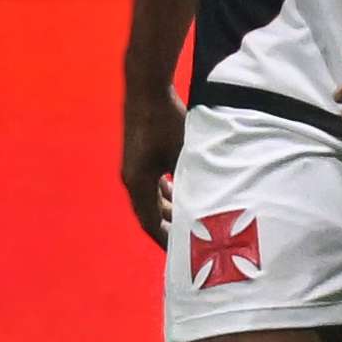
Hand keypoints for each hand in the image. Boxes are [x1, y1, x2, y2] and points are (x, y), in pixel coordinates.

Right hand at [119, 85, 184, 245]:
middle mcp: (132, 178)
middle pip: (150, 212)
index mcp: (138, 183)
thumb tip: (209, 202)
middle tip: (190, 240)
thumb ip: (192, 178)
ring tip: (190, 218)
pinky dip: (167, 189)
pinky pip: (153, 181)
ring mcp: (135, 166)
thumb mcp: (185, 152)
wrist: (147, 89)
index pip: (150, 222)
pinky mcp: (140, 154)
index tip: (180, 253)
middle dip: (170, 226)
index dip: (165, 239)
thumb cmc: (167, 120)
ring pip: (153, 196)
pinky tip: (181, 189)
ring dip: (170, 207)